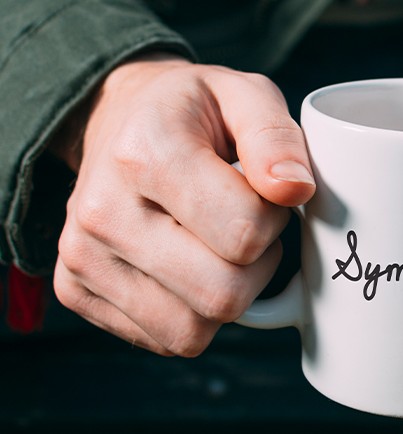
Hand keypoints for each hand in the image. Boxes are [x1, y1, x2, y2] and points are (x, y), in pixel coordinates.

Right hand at [51, 55, 314, 355]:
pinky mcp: (76, 290)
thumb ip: (277, 137)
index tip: (264, 193)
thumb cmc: (193, 110)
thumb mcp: (245, 94)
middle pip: (221, 296)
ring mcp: (83, 257)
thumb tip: (296, 190)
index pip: (244, 234)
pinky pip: (165, 339)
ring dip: (228, 296)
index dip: (275, 219)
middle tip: (247, 225)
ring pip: (192, 332)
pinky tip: (187, 263)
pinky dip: (194, 313)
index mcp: (146, 153)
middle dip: (257, 266)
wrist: (118, 118)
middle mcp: (104, 211)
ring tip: (218, 244)